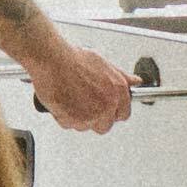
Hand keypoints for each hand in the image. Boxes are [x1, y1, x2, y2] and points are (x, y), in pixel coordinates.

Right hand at [16, 31, 135, 136]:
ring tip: (72, 99)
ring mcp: (90, 115)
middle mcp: (106, 105)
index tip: (108, 110)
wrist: (52, 61)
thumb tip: (134, 81)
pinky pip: (70, 125)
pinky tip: (63, 101)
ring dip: (79, 117)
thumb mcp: (103, 64)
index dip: (114, 112)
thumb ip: (121, 76)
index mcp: (117, 91)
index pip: (124, 113)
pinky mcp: (72, 121)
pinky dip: (65, 117)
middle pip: (105, 125)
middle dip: (97, 118)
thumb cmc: (73, 59)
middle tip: (86, 105)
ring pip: (86, 126)